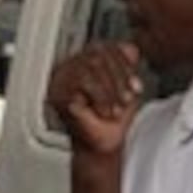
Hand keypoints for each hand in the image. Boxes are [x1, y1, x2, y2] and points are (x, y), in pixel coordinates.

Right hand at [43, 41, 142, 155]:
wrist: (101, 146)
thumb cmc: (111, 119)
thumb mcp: (126, 85)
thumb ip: (126, 64)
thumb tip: (131, 47)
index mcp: (84, 62)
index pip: (102, 46)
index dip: (123, 62)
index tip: (136, 83)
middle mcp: (68, 68)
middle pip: (96, 53)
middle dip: (118, 77)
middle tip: (126, 99)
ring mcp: (60, 80)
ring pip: (90, 66)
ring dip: (109, 90)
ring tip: (114, 108)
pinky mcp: (57, 94)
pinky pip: (81, 84)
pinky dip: (98, 99)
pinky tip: (101, 111)